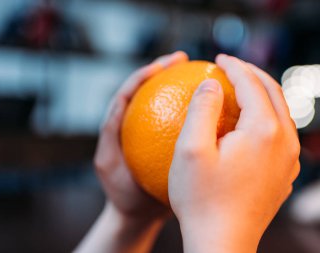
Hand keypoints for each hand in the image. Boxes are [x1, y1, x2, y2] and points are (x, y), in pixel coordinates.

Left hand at [75, 51, 188, 252]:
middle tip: (182, 58)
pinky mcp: (167, 142)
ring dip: (179, 84)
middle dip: (163, 68)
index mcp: (120, 125)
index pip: (128, 92)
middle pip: (149, 89)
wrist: (139, 215)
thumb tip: (119, 101)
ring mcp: (153, 132)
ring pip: (166, 102)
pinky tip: (211, 105)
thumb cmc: (123, 194)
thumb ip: (110, 134)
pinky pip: (182, 122)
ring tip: (197, 71)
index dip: (141, 75)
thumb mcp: (109, 164)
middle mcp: (137, 124)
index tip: (160, 66)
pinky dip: (193, 110)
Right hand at [169, 54, 299, 252]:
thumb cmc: (201, 199)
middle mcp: (285, 142)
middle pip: (274, 93)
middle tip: (232, 67)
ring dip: (262, 95)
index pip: (252, 84)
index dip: (234, 67)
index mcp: (264, 131)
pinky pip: (280, 135)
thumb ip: (202, 108)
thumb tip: (212, 83)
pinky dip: (266, 119)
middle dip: (253, 74)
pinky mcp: (284, 174)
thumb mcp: (191, 149)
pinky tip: (249, 124)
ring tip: (242, 89)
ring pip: (281, 113)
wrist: (222, 243)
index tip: (218, 59)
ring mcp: (288, 160)